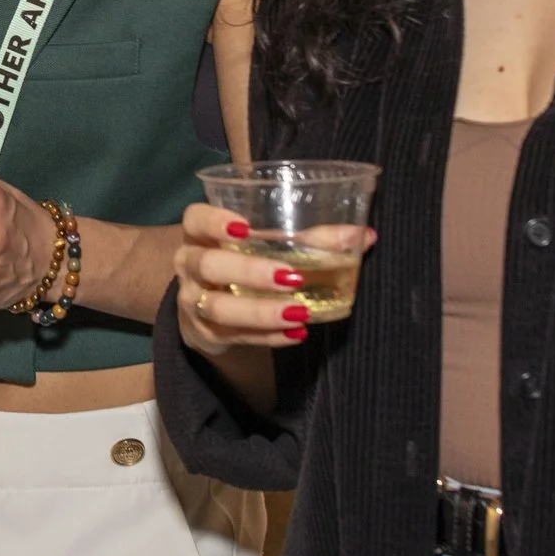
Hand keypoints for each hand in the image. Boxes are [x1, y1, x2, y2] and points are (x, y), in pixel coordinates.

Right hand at [173, 204, 372, 357]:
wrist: (204, 304)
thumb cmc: (241, 260)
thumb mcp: (263, 245)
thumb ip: (311, 238)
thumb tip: (365, 235)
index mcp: (200, 233)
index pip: (195, 219)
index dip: (215, 222)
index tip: (245, 228)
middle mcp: (189, 264)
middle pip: (209, 265)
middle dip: (250, 271)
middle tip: (292, 277)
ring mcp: (193, 301)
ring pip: (218, 307)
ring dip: (260, 311)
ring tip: (298, 313)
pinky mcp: (205, 333)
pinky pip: (235, 336)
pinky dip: (267, 336)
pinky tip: (295, 335)